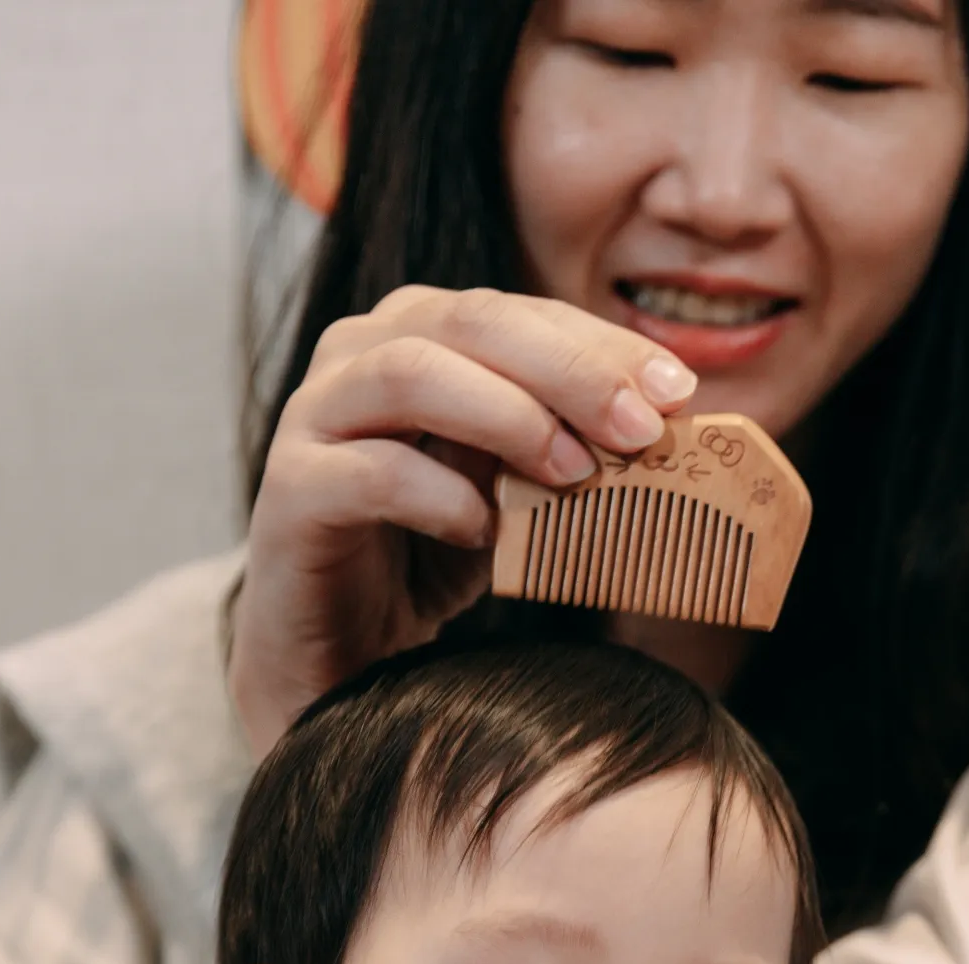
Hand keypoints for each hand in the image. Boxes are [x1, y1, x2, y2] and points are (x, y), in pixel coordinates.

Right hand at [229, 285, 696, 753]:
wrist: (334, 645)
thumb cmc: (426, 555)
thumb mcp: (513, 490)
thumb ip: (565, 446)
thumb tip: (668, 427)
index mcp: (420, 335)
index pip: (520, 313)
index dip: (602, 345)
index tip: (678, 394)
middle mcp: (360, 354)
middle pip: (471, 322)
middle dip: (568, 370)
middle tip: (640, 429)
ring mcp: (315, 415)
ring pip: (412, 374)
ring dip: (507, 417)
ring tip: (573, 473)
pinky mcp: (290, 489)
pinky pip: (369, 472)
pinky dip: (440, 497)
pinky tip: (485, 533)